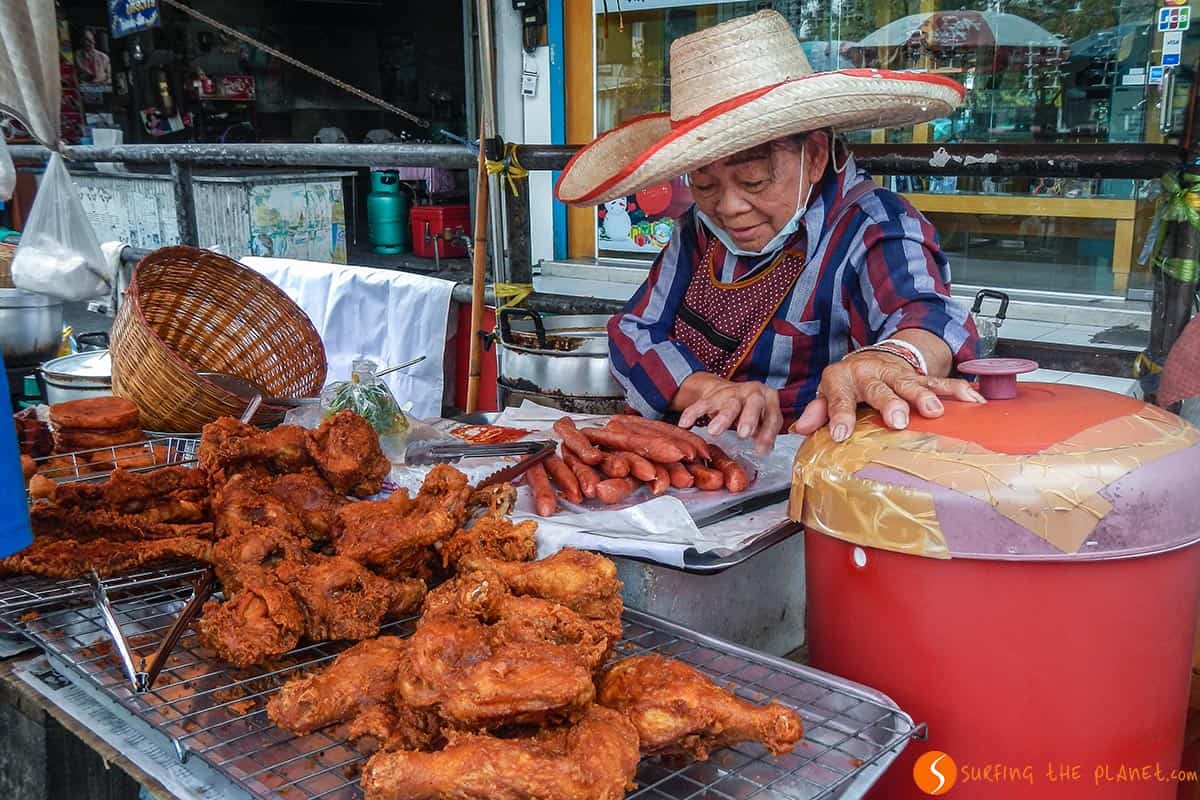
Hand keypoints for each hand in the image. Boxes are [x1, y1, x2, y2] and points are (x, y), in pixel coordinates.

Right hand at [677, 374, 782, 453]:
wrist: (728, 392)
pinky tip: (685, 423)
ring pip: (729, 405)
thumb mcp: (762, 420)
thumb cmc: (750, 411)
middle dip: (748, 419)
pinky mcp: (714, 395)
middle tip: (743, 434)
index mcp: (768, 399)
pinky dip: (693, 413)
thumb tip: (764, 451)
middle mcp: (753, 392)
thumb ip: (764, 434)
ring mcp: (733, 392)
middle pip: (753, 403)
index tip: (762, 449)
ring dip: (722, 418)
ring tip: (714, 432)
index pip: (772, 416)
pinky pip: (703, 404)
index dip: (768, 433)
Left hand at [790, 352, 984, 441]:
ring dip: (924, 396)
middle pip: (880, 389)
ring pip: (912, 383)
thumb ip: (817, 411)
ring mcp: (897, 374)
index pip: (839, 398)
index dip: (840, 416)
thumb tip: (800, 428)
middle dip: (890, 404)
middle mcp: (870, 373)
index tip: (842, 434)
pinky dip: (957, 390)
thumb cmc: (847, 384)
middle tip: (897, 420)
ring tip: (934, 411)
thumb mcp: (827, 393)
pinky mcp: (919, 376)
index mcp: (842, 379)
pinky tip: (973, 400)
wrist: (870, 358)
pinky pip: (940, 381)